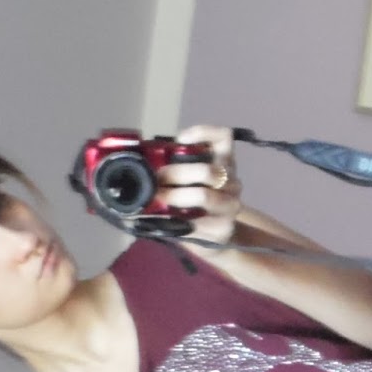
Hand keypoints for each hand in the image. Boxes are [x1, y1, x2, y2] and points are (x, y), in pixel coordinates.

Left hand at [159, 123, 240, 248]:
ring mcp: (231, 205)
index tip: (180, 140)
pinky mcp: (224, 227)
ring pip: (204, 195)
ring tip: (160, 199)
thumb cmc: (195, 205)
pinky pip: (199, 222)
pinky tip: (169, 220)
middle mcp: (232, 181)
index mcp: (224, 162)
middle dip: (176, 173)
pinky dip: (179, 220)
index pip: (224, 137)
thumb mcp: (188, 181)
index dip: (202, 133)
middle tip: (156, 180)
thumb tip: (140, 163)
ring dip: (176, 196)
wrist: (213, 239)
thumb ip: (174, 169)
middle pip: (207, 170)